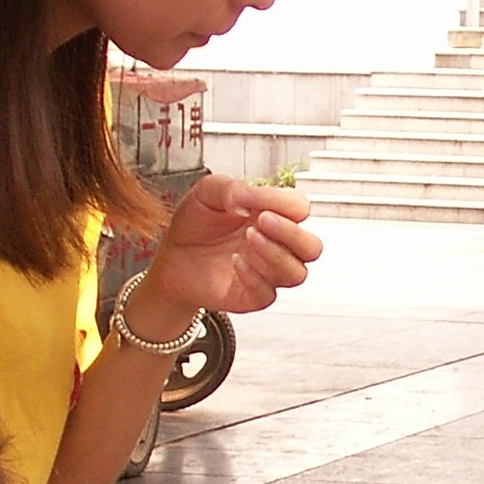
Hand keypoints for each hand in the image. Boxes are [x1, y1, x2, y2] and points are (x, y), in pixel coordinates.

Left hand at [141, 177, 321, 318]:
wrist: (171, 257)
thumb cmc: (195, 225)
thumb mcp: (205, 194)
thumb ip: (228, 187)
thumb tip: (246, 195)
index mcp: (273, 216)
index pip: (299, 208)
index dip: (281, 201)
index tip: (250, 197)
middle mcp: (277, 246)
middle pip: (312, 247)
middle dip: (291, 233)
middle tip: (262, 220)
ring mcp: (267, 273)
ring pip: (298, 273)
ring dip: (276, 255)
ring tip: (248, 239)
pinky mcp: (253, 296)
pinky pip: (269, 294)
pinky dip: (254, 277)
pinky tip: (235, 262)